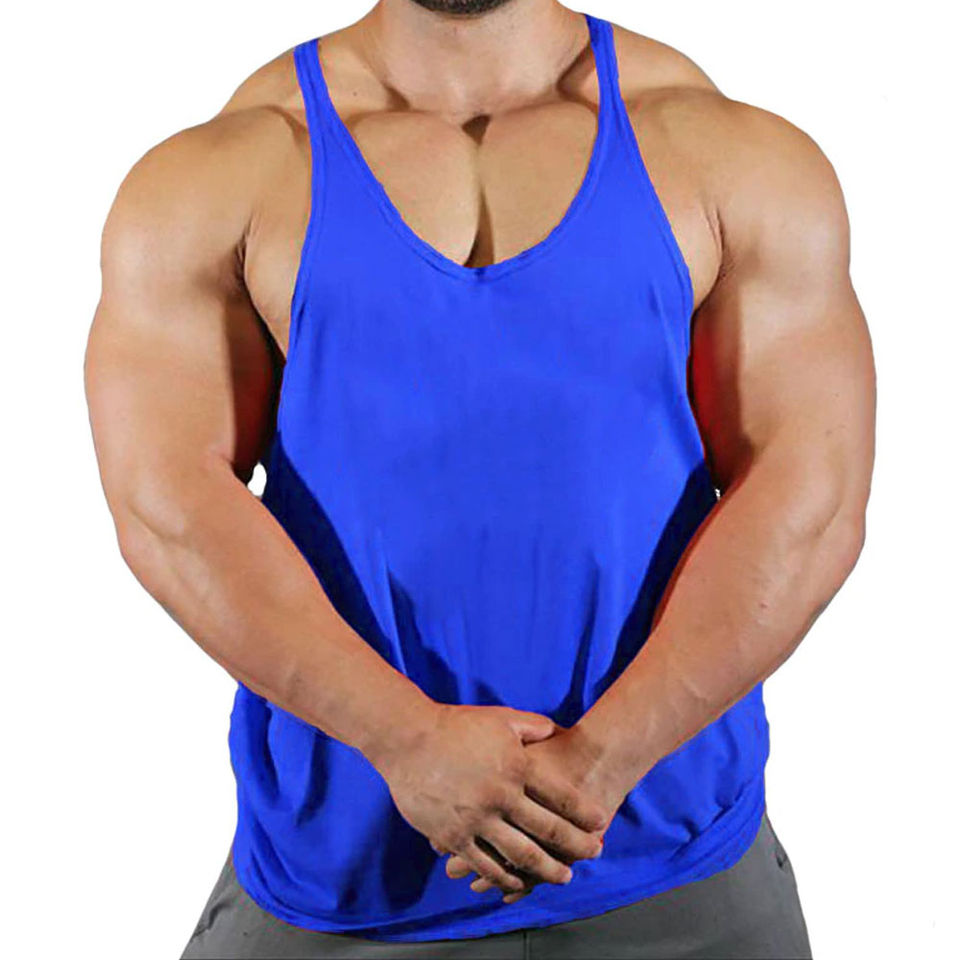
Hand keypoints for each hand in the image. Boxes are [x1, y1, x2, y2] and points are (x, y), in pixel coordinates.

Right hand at [367, 702, 608, 895]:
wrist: (408, 738)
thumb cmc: (455, 725)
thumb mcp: (499, 718)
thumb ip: (531, 727)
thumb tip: (555, 730)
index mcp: (516, 768)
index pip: (560, 796)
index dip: (583, 812)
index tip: (600, 823)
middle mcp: (501, 797)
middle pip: (548, 830)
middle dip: (576, 845)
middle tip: (594, 853)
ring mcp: (477, 819)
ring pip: (521, 854)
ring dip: (546, 868)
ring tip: (564, 876)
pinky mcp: (454, 835)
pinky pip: (484, 863)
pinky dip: (503, 876)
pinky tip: (515, 881)